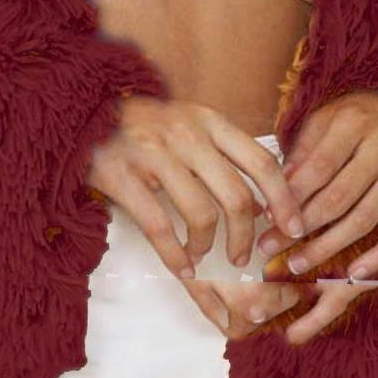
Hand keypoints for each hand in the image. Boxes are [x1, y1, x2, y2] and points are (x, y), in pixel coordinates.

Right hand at [85, 96, 307, 336]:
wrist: (82, 109)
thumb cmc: (144, 125)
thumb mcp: (190, 125)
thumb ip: (225, 156)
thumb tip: (261, 204)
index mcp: (209, 121)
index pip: (261, 162)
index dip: (284, 199)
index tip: (294, 228)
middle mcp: (186, 135)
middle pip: (236, 196)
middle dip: (245, 235)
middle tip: (244, 256)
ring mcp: (154, 155)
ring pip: (201, 215)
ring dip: (208, 246)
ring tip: (204, 256)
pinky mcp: (122, 177)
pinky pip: (159, 227)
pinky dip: (175, 256)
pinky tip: (182, 268)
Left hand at [254, 89, 377, 346]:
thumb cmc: (355, 123)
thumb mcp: (323, 123)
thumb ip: (300, 156)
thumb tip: (274, 198)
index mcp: (355, 122)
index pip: (317, 168)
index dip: (291, 199)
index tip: (267, 223)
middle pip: (338, 197)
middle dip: (301, 228)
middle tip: (271, 249)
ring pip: (365, 218)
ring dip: (329, 247)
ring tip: (298, 263)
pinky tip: (353, 274)